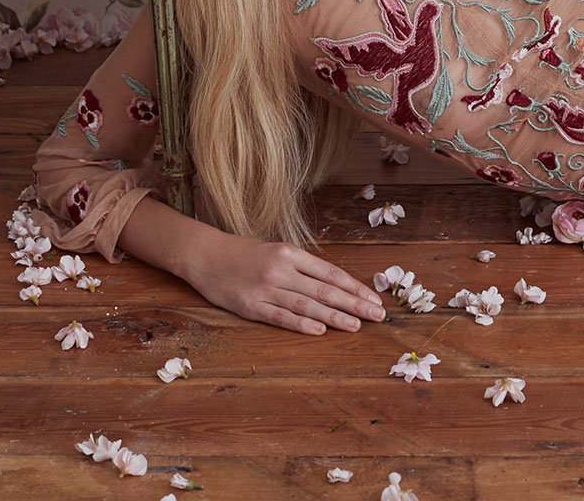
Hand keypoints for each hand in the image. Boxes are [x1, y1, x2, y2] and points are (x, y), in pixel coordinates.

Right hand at [191, 233, 387, 336]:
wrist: (205, 254)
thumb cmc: (243, 254)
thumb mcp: (275, 252)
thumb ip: (301, 268)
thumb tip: (333, 286)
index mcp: (290, 253)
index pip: (330, 273)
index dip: (354, 287)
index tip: (374, 298)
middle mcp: (282, 269)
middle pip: (325, 290)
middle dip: (354, 303)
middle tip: (378, 315)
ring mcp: (266, 288)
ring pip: (307, 304)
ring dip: (335, 317)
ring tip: (357, 325)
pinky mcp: (251, 306)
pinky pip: (281, 317)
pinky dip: (302, 324)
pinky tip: (319, 331)